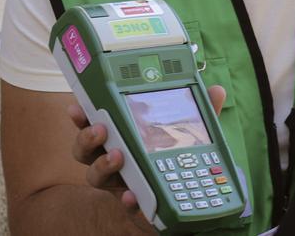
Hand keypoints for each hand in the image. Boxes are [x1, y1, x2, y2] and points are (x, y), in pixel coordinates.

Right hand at [68, 85, 228, 207]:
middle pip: (85, 149)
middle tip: (100, 129)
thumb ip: (199, 114)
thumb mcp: (188, 133)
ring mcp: (119, 182)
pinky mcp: (133, 203)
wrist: (179, 202)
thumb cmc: (173, 159)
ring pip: (95, 177)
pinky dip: (127, 199)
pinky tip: (132, 195)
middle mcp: (112, 159)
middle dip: (87, 138)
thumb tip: (217, 91)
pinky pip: (124, 202)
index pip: (95, 121)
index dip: (81, 114)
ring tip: (118, 157)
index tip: (77, 105)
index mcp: (120, 136)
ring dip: (103, 166)